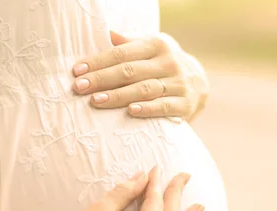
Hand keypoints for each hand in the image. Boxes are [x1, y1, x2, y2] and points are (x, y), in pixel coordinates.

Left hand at [72, 31, 208, 121]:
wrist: (199, 83)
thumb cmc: (163, 63)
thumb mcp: (149, 47)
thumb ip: (126, 43)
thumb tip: (102, 32)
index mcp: (156, 45)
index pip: (121, 53)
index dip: (98, 61)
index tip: (77, 70)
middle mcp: (168, 62)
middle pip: (129, 71)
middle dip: (102, 79)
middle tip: (79, 87)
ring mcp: (178, 83)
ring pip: (144, 90)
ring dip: (118, 96)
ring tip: (96, 101)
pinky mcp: (185, 104)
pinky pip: (163, 107)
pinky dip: (147, 109)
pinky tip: (131, 112)